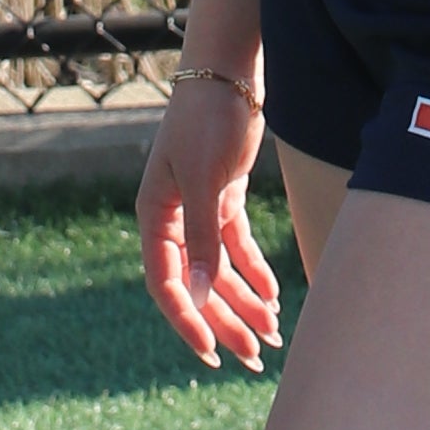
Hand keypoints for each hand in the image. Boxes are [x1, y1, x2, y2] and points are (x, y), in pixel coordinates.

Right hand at [137, 67, 281, 368]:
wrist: (229, 71)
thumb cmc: (208, 120)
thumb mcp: (205, 181)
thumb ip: (202, 241)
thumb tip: (199, 299)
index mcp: (155, 216)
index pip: (166, 284)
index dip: (188, 322)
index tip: (213, 354)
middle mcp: (173, 217)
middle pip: (198, 284)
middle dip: (225, 321)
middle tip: (253, 357)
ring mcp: (199, 208)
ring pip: (220, 269)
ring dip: (244, 301)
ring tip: (273, 334)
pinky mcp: (223, 196)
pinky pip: (236, 247)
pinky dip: (253, 271)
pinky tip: (274, 294)